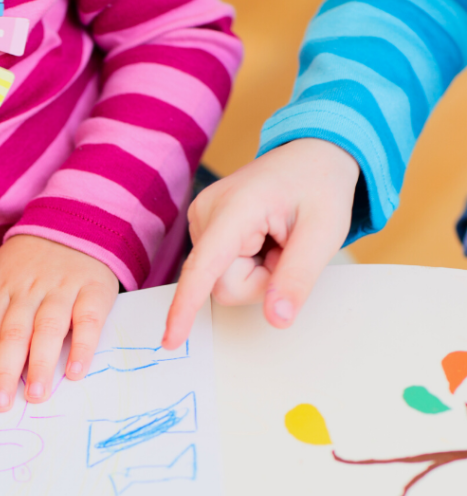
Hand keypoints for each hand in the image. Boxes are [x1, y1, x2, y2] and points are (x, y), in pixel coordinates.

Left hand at [0, 234, 118, 410]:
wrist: (75, 223)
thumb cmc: (27, 259)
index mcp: (2, 290)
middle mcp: (30, 291)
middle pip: (14, 333)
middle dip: (5, 369)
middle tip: (1, 402)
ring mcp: (62, 290)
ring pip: (48, 329)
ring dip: (41, 363)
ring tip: (35, 394)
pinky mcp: (93, 290)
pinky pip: (88, 320)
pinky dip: (82, 346)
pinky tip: (75, 372)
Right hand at [163, 138, 360, 348]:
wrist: (312, 156)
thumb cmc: (319, 187)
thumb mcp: (325, 232)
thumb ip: (298, 278)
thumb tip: (277, 320)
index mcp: (236, 208)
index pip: (204, 266)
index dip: (186, 305)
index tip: (171, 339)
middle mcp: (206, 213)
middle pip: (221, 285)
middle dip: (260, 281)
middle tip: (286, 249)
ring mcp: (200, 220)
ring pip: (221, 281)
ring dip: (256, 272)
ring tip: (275, 239)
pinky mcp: (202, 230)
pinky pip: (221, 271)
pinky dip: (247, 264)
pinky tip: (261, 238)